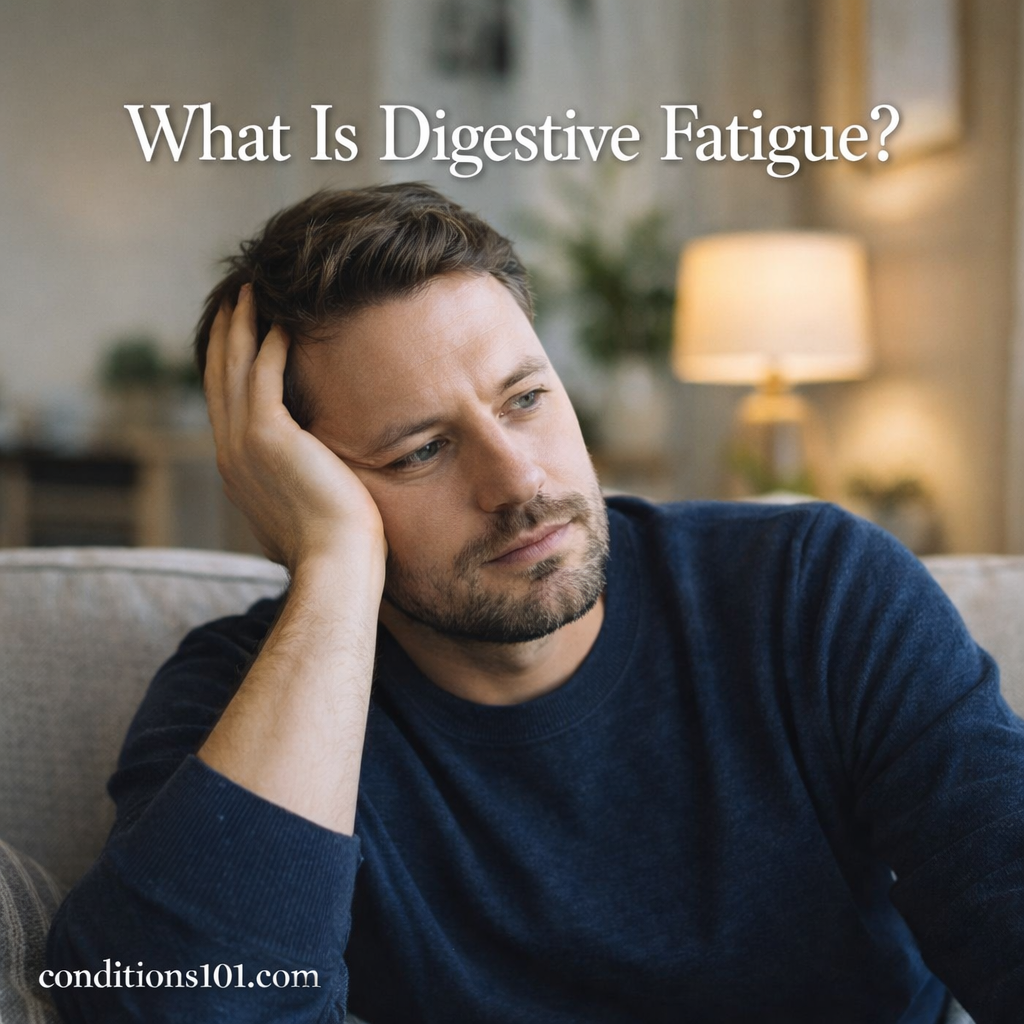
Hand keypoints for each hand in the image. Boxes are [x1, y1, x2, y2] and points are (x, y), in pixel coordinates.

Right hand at [204, 285, 385, 571]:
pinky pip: (264, 375)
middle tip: (234, 299)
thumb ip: (294, 492)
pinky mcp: (267, 435)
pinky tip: (282, 323)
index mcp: (237, 470)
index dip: (226, 364)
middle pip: (220, 377)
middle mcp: (230, 452)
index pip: (225, 403)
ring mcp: (243, 443)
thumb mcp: (301, 515)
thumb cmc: (332, 548)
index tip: (235, 336)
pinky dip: (270, 346)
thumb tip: (307, 491)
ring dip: (241, 327)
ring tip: (251, 293)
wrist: (336, 563)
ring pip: (235, 369)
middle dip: (225, 335)